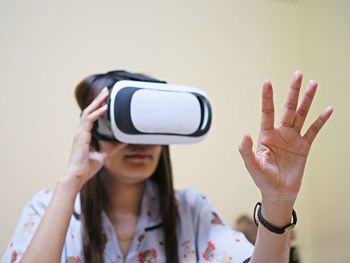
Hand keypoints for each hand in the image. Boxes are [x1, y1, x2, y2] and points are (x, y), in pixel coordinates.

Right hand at [63, 87, 125, 191]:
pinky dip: (97, 113)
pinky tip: (105, 108)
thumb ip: (114, 147)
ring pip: (88, 112)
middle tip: (106, 90)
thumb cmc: (87, 166)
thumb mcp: (105, 154)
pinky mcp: (81, 136)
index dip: (98, 106)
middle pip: (90, 110)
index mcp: (86, 134)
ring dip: (97, 102)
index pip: (92, 116)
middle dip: (98, 100)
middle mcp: (82, 131)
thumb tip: (124, 141)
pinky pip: (89, 120)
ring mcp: (80, 133)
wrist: (78, 175)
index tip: (106, 99)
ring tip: (105, 94)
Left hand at [239, 71, 332, 208]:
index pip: (267, 112)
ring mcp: (293, 138)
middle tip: (298, 74)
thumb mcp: (252, 165)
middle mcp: (280, 133)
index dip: (267, 97)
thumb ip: (246, 151)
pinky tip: (328, 109)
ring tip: (314, 84)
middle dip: (293, 91)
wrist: (278, 192)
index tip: (267, 82)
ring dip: (308, 100)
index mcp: (266, 135)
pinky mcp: (304, 147)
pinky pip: (314, 131)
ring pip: (302, 115)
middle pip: (288, 108)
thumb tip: (244, 135)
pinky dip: (321, 120)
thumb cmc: (263, 179)